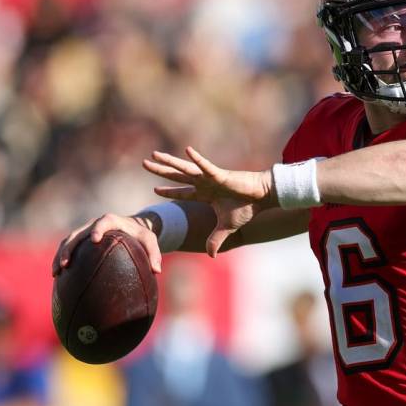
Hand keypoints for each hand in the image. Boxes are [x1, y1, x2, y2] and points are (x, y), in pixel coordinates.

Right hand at [52, 214, 161, 276]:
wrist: (132, 227)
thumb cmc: (142, 235)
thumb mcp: (151, 241)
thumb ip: (155, 254)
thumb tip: (156, 271)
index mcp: (112, 221)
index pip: (103, 223)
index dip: (98, 229)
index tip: (94, 240)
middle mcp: (95, 224)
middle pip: (77, 233)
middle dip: (69, 248)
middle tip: (65, 265)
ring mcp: (86, 231)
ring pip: (68, 241)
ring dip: (60, 255)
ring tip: (56, 273)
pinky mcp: (82, 240)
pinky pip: (69, 248)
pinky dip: (61, 259)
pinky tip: (58, 276)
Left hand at [143, 146, 275, 256]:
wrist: (261, 198)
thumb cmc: (246, 208)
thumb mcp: (227, 227)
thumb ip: (216, 239)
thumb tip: (211, 255)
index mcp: (205, 194)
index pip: (182, 193)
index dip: (169, 191)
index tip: (154, 189)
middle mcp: (205, 183)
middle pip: (177, 176)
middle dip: (161, 171)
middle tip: (144, 163)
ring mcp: (210, 178)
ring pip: (185, 168)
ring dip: (169, 162)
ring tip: (153, 155)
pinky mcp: (220, 175)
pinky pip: (206, 166)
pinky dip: (197, 159)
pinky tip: (187, 150)